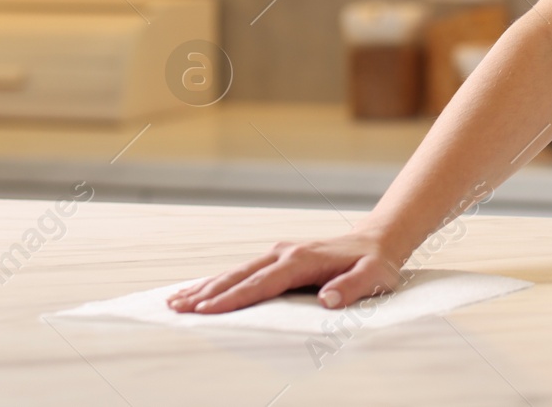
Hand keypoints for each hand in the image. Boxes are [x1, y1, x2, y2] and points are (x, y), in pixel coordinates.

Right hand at [165, 229, 406, 314]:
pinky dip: (218, 282)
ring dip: (205, 287)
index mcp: (303, 260)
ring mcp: (280, 253)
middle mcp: (286, 253)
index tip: (207, 310)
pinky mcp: (278, 258)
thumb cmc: (375, 264)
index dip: (234, 297)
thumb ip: (353, 287)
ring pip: (236, 272)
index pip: (263, 283)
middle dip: (207, 293)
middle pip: (240, 275)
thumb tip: (328, 300)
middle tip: (177, 309)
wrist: (377, 241)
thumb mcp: (374, 276)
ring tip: (174, 302)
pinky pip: (243, 271)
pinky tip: (198, 292)